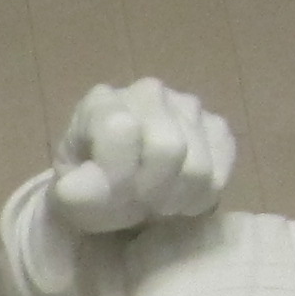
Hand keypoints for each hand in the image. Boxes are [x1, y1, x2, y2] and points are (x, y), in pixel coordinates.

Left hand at [46, 79, 233, 235]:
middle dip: (153, 191)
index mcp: (102, 102)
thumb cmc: (93, 189)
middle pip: (168, 148)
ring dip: (178, 198)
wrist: (122, 192)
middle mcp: (148, 93)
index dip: (118, 176)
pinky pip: (222, 169)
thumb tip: (79, 188)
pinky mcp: (216, 127)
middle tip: (140, 202)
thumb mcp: (72, 198)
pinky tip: (181, 194)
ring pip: (199, 165)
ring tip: (159, 201)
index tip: (112, 195)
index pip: (122, 130)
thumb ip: (74, 193)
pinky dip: (203, 195)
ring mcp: (187, 105)